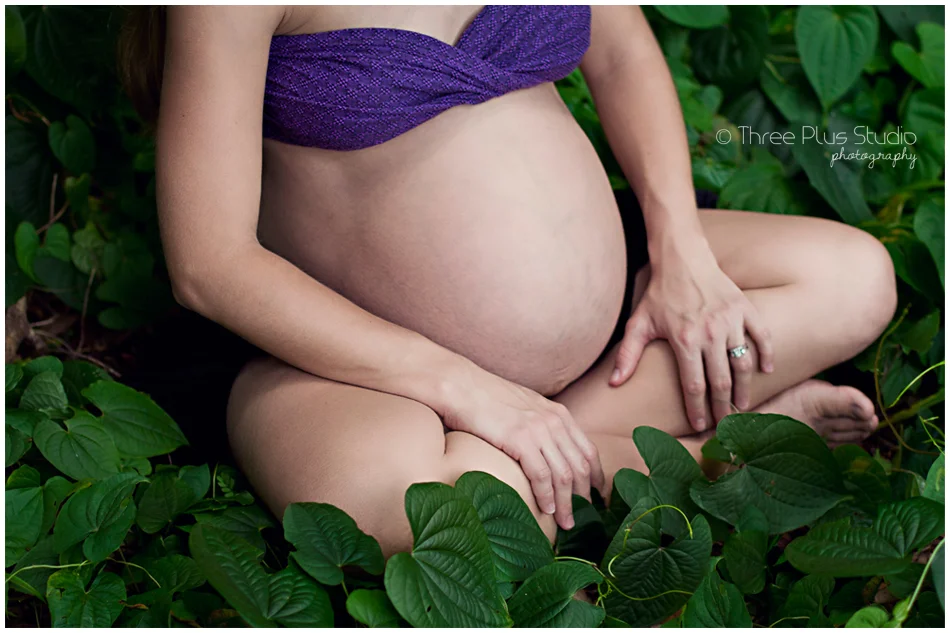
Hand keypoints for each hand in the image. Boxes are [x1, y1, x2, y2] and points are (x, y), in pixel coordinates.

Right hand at [439, 363, 604, 529]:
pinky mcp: (520, 439)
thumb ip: (540, 426)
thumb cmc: (487, 399)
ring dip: (566, 503)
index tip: (597, 496)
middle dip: (584, 496)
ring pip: (564, 475)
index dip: (597, 477)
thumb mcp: (525, 408)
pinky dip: (546, 496)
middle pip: (581, 466)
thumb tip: (545, 451)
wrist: (461, 386)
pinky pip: (541, 475)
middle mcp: (554, 421)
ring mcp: (539, 430)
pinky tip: (546, 510)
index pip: (589, 450)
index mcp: (559, 414)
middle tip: (583, 518)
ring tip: (566, 522)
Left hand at [609, 243, 773, 430]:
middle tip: (725, 425)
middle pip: (721, 382)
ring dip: (744, 389)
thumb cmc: (659, 293)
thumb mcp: (639, 323)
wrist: (682, 258)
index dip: (697, 410)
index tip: (699, 426)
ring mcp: (730, 321)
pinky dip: (766, 354)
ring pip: (743, 364)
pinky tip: (766, 370)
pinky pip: (762, 336)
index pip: (694, 386)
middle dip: (723, 408)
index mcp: (684, 340)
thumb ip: (627, 355)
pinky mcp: (745, 309)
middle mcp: (710, 333)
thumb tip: (613, 383)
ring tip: (743, 406)